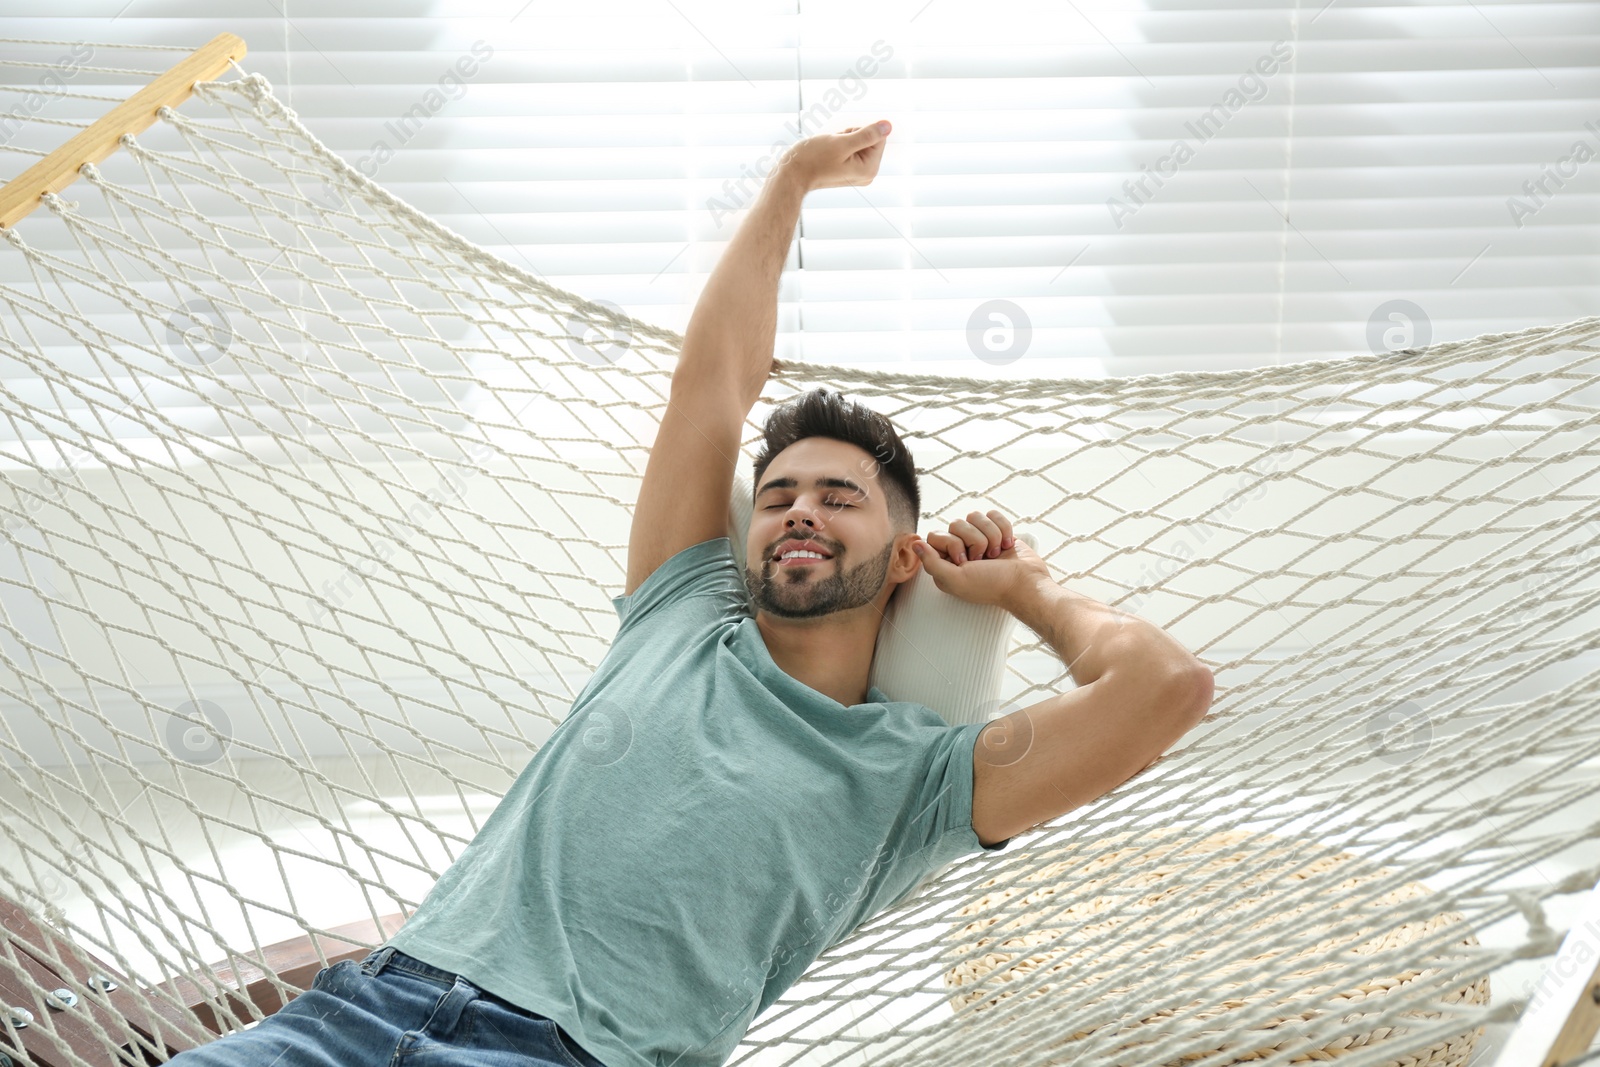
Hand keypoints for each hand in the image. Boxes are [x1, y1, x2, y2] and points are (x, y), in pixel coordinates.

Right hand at [778, 121, 890, 191]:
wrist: (792, 176)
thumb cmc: (813, 160)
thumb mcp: (842, 143)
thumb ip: (867, 135)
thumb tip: (888, 126)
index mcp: (870, 168)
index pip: (878, 136)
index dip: (858, 131)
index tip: (842, 142)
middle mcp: (867, 173)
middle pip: (869, 139)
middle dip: (850, 136)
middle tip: (833, 147)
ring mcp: (857, 173)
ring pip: (857, 142)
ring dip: (842, 139)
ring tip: (828, 151)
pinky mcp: (848, 171)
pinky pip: (849, 148)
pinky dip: (838, 145)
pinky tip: (827, 154)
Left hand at [910, 509, 1049, 608]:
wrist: (1026, 582)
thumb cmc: (992, 585)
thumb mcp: (956, 580)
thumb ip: (932, 564)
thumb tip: (915, 544)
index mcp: (946, 563)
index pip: (936, 536)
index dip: (952, 544)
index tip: (964, 561)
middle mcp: (961, 549)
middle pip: (955, 523)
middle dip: (974, 540)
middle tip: (982, 560)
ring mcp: (979, 539)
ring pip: (974, 516)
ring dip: (990, 535)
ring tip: (996, 554)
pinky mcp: (997, 530)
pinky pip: (992, 514)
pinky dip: (1003, 529)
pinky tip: (1007, 546)